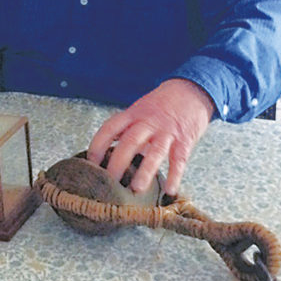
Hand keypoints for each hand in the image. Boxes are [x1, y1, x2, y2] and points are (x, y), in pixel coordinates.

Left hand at [86, 78, 213, 196]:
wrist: (190, 91)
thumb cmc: (161, 105)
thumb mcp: (139, 110)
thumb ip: (125, 129)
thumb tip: (106, 154)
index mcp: (133, 114)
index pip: (110, 128)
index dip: (97, 145)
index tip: (90, 163)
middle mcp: (148, 122)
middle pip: (130, 142)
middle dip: (118, 163)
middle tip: (110, 183)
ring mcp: (167, 132)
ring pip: (155, 152)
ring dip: (145, 172)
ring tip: (136, 190)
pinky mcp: (184, 140)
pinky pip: (179, 160)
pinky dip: (175, 175)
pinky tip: (169, 190)